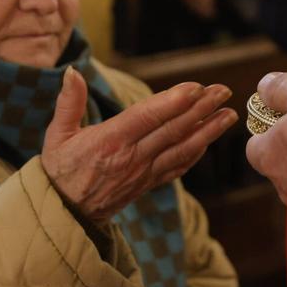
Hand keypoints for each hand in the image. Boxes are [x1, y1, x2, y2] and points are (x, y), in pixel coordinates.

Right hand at [42, 69, 236, 223]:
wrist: (65, 214)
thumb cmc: (59, 169)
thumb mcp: (57, 135)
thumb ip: (69, 103)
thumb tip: (73, 71)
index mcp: (109, 141)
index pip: (147, 117)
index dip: (173, 102)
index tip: (196, 87)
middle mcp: (131, 157)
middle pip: (172, 130)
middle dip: (201, 109)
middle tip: (223, 90)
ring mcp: (143, 173)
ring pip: (181, 149)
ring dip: (208, 131)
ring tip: (229, 114)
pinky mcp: (148, 184)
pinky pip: (177, 167)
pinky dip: (195, 153)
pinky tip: (209, 139)